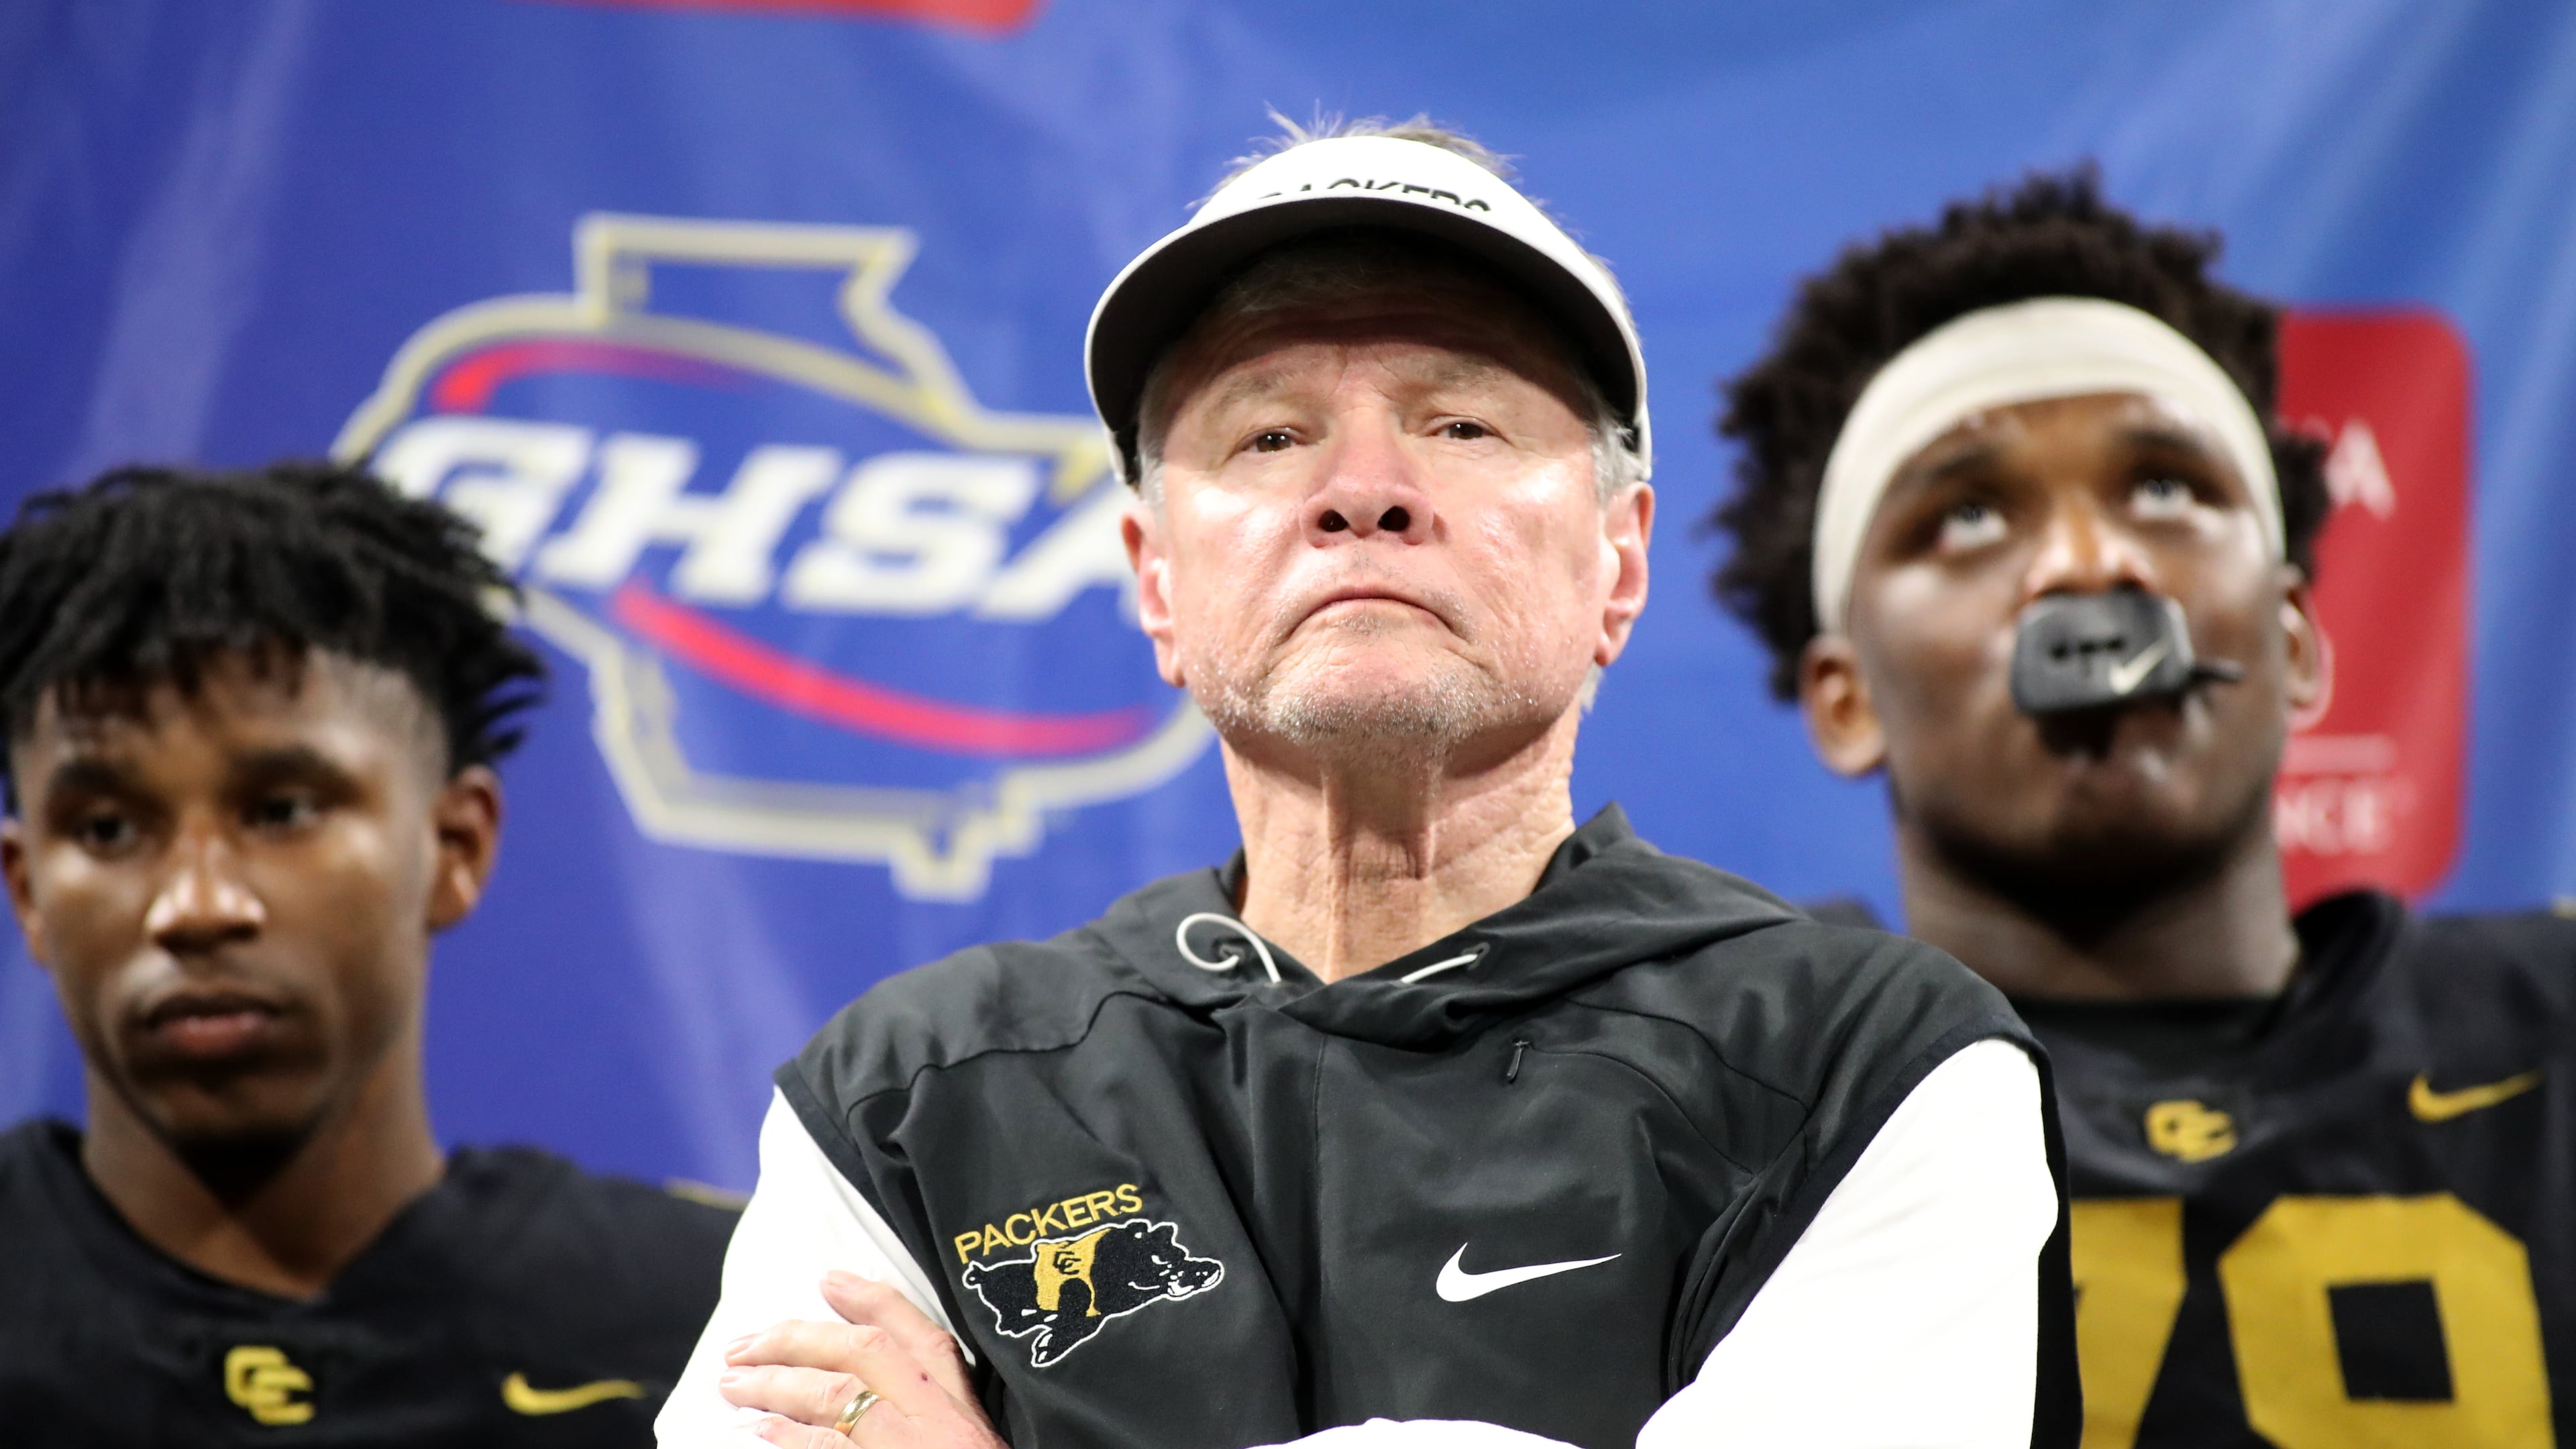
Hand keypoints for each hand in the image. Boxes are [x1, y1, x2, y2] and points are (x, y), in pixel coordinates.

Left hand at [719, 1271, 1004, 1448]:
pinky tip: (757, 1434)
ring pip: (832, 1398)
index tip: (831, 1279)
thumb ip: (935, 1419)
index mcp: (963, 1414)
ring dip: (775, 1384)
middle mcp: (935, 1425)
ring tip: (733, 1383)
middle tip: (746, 1343)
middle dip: (800, 1339)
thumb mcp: (972, 1447)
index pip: (921, 1338)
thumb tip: (878, 1395)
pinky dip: (788, 1440)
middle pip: (862, 1355)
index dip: (873, 1300)